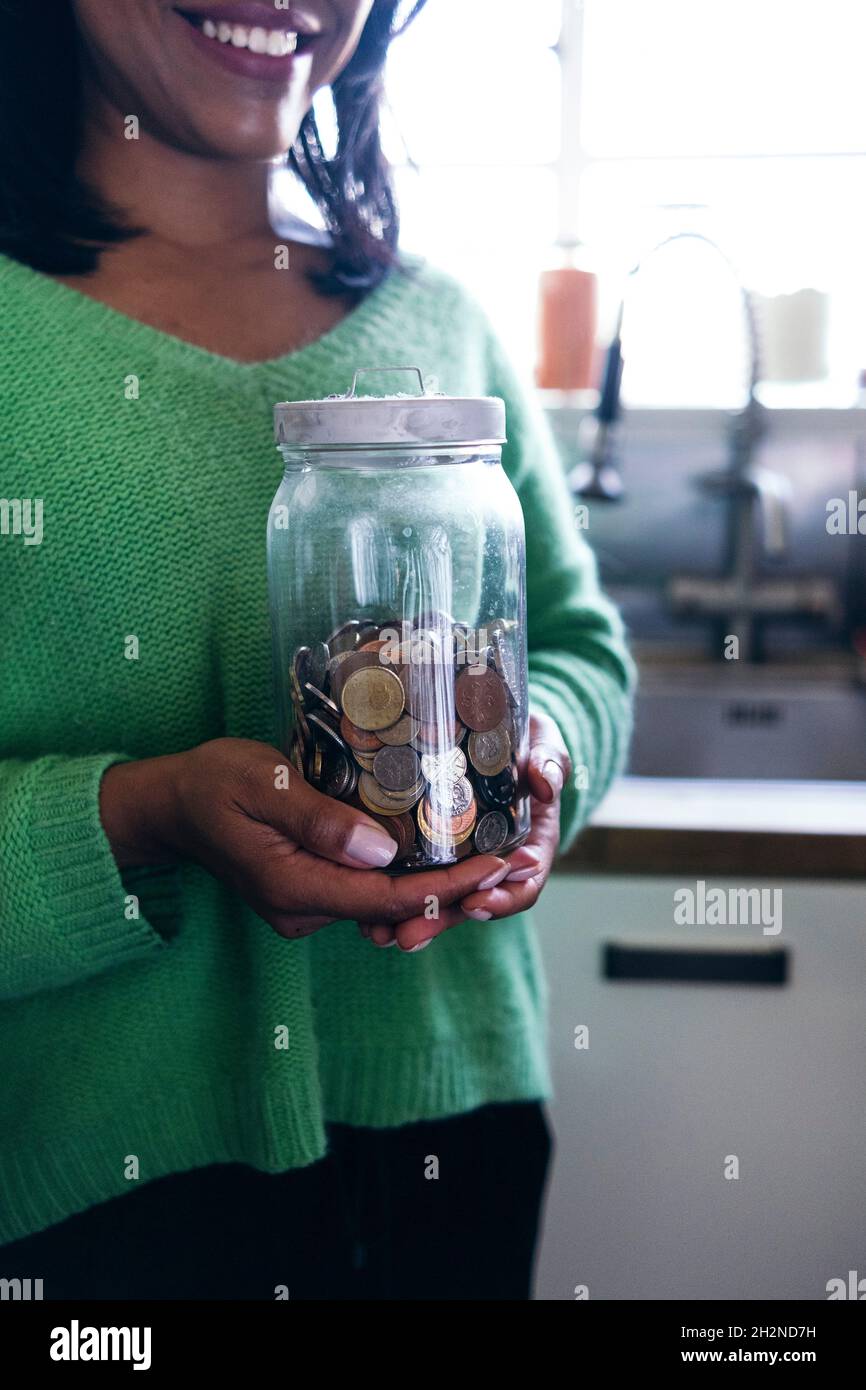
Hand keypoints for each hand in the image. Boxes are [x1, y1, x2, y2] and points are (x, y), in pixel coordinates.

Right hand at [100, 738, 508, 939]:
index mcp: (294, 885)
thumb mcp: (263, 784)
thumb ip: (320, 820)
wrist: (171, 805)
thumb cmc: (213, 783)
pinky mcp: (307, 891)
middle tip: (512, 858)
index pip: (387, 897)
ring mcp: (304, 905)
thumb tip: (382, 853)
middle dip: (454, 888)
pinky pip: (364, 888)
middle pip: (393, 907)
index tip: (497, 863)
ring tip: (490, 853)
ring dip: (433, 883)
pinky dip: (402, 874)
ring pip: (382, 900)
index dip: (447, 885)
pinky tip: (437, 847)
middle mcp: (303, 908)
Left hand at [362, 710, 571, 950]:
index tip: (475, 902)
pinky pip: (410, 880)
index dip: (502, 899)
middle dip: (440, 920)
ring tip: (376, 933)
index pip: (522, 885)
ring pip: (436, 899)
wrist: (492, 728)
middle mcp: (492, 863)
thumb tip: (546, 786)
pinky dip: (387, 900)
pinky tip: (359, 913)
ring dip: (408, 920)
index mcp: (529, 847)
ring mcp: (458, 862)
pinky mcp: (425, 852)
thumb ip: (550, 762)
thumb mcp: (543, 745)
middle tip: (409, 935)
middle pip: (469, 902)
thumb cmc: (527, 741)